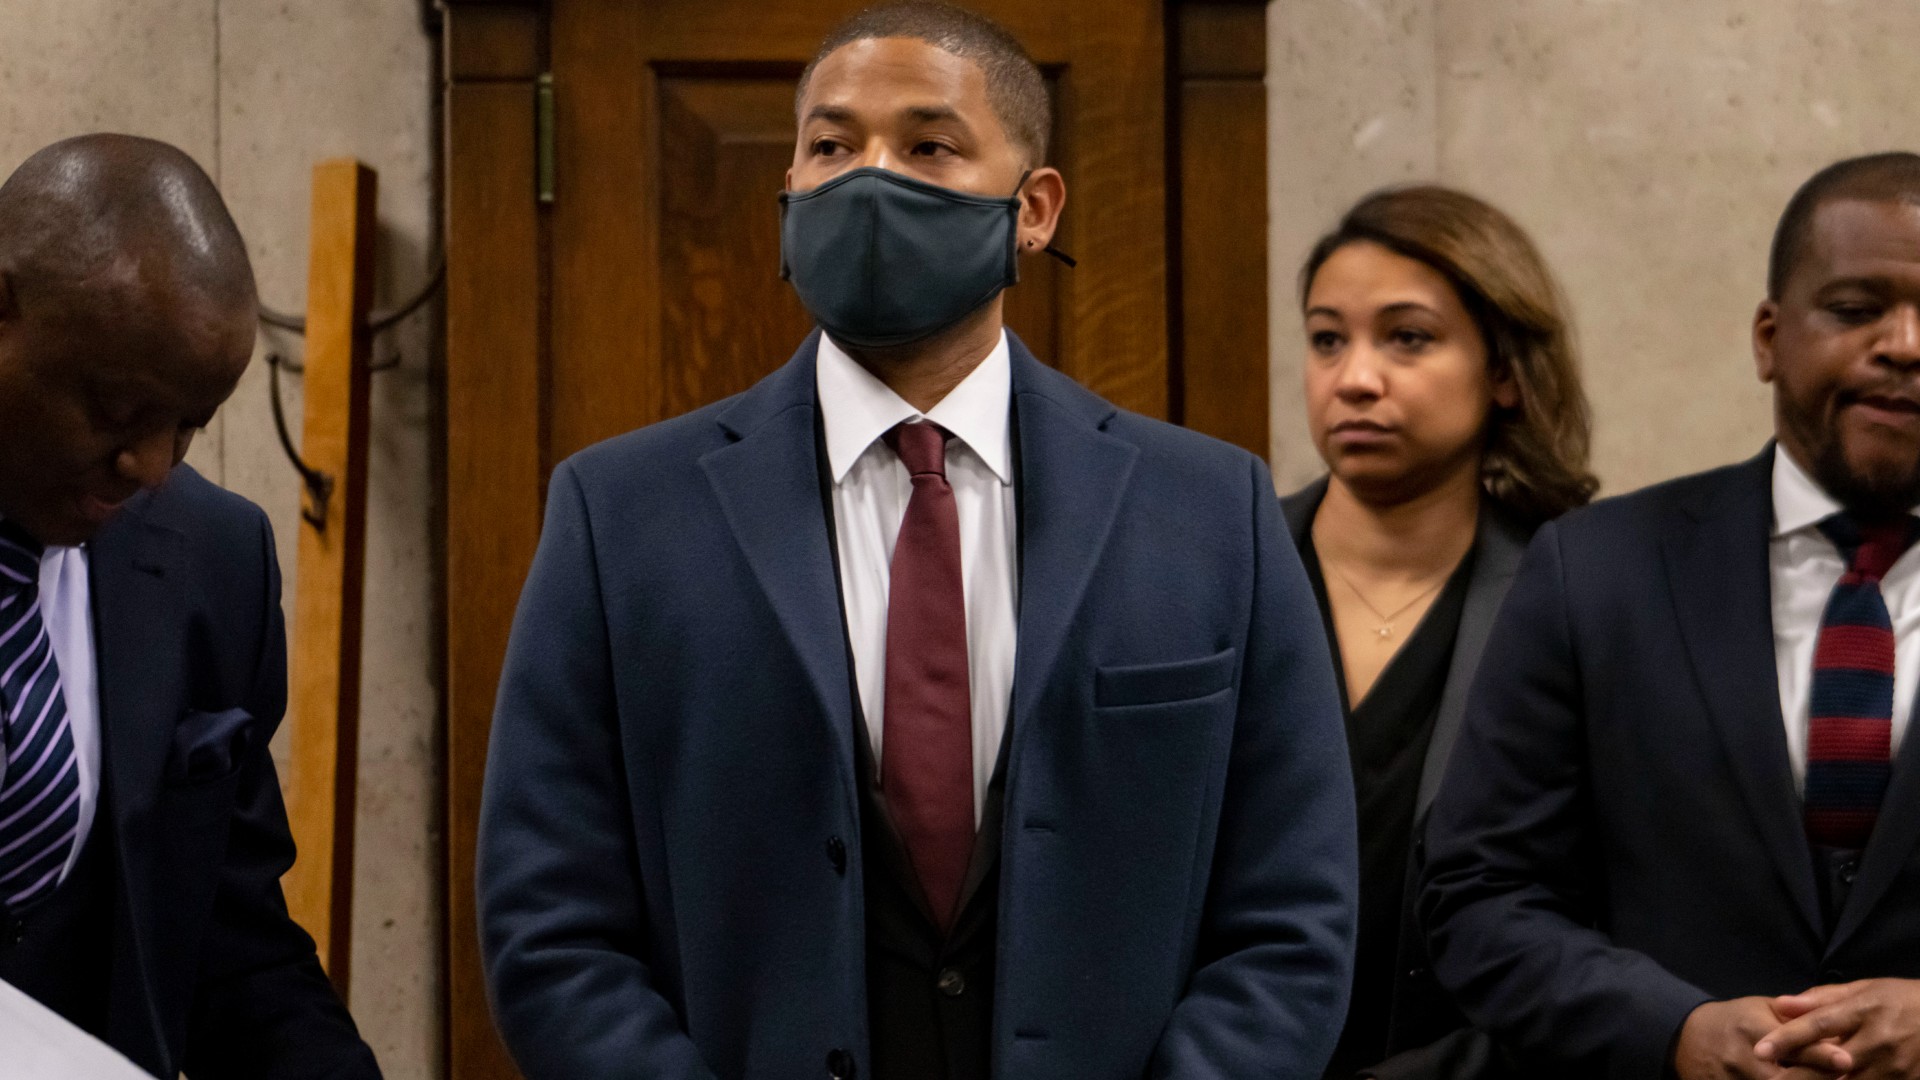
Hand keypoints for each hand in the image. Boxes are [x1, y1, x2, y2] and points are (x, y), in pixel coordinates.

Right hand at [1676, 997, 1840, 1079]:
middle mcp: (1742, 1058)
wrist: (1684, 1037)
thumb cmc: (1732, 1020)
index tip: (1846, 1059)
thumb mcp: (1758, 1008)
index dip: (1819, 1054)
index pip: (1791, 1044)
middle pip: (1787, 1079)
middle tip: (1845, 1077)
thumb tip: (1833, 1025)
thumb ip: (1793, 1016)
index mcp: (1752, 1029)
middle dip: (1815, 1079)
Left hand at [1757, 979, 1919, 1077]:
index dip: (1787, 1038)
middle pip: (1830, 1062)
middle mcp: (1879, 1040)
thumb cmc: (1899, 1000)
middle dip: (1800, 1072)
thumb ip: (1821, 999)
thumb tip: (1780, 1005)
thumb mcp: (1864, 989)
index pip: (1819, 1024)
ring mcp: (1895, 1067)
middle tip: (1772, 1076)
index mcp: (1865, 1009)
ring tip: (1796, 1078)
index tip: (1759, 1049)